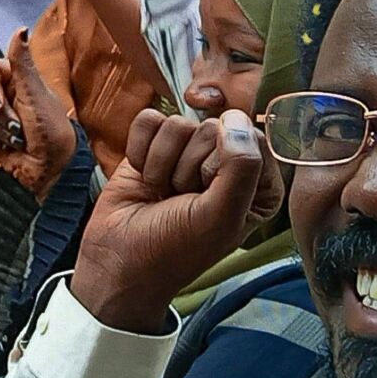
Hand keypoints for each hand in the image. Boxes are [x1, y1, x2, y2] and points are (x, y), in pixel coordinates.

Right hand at [0, 28, 78, 197]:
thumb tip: (21, 29)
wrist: (50, 171)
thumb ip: (23, 63)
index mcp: (15, 78)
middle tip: (18, 127)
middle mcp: (3, 94)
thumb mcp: (37, 95)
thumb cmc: (52, 133)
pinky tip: (6, 147)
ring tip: (16, 139)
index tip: (1, 104)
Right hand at [70, 109, 265, 332]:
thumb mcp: (220, 216)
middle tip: (181, 200)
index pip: (251, 139)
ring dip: (161, 164)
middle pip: (210, 129)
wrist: (119, 259)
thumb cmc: (175, 248)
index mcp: (257, 183)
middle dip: (187, 167)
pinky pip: (148, 120)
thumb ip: (240, 167)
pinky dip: (140, 150)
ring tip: (162, 193)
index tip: (209, 197)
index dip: (224, 164)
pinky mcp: (153, 144)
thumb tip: (235, 117)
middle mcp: (225, 163)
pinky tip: (143, 178)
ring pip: (178, 124)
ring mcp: (186, 152)